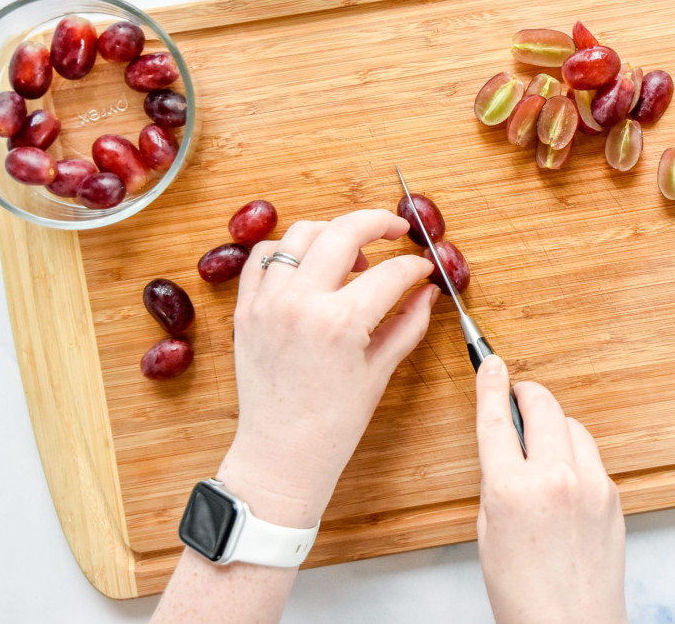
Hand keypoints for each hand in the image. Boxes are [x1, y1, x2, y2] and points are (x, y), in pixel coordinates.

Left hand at [219, 209, 437, 527]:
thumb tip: (428, 294)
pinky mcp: (246, 310)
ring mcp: (268, 303)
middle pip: (343, 232)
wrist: (281, 453)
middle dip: (377, 222)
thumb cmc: (332, 424)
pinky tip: (308, 264)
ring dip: (331, 232)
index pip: (390, 272)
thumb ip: (407, 324)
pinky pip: (262, 258)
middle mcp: (301, 303)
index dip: (414, 266)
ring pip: (300, 234)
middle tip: (395, 229)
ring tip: (351, 251)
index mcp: (341, 323)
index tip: (422, 268)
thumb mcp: (379, 371)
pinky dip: (287, 251)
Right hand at [475, 355, 627, 623]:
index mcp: (511, 489)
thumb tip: (504, 446)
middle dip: (527, 393)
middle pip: (543, 406)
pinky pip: (591, 455)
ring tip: (540, 448)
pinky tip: (563, 480)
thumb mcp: (487, 533)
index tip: (490, 361)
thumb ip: (495, 482)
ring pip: (572, 425)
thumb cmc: (524, 595)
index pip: (496, 420)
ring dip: (553, 425)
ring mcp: (590, 484)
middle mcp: (555, 478)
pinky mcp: (612, 494)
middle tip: (516, 396)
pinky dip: (575, 455)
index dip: (490, 384)